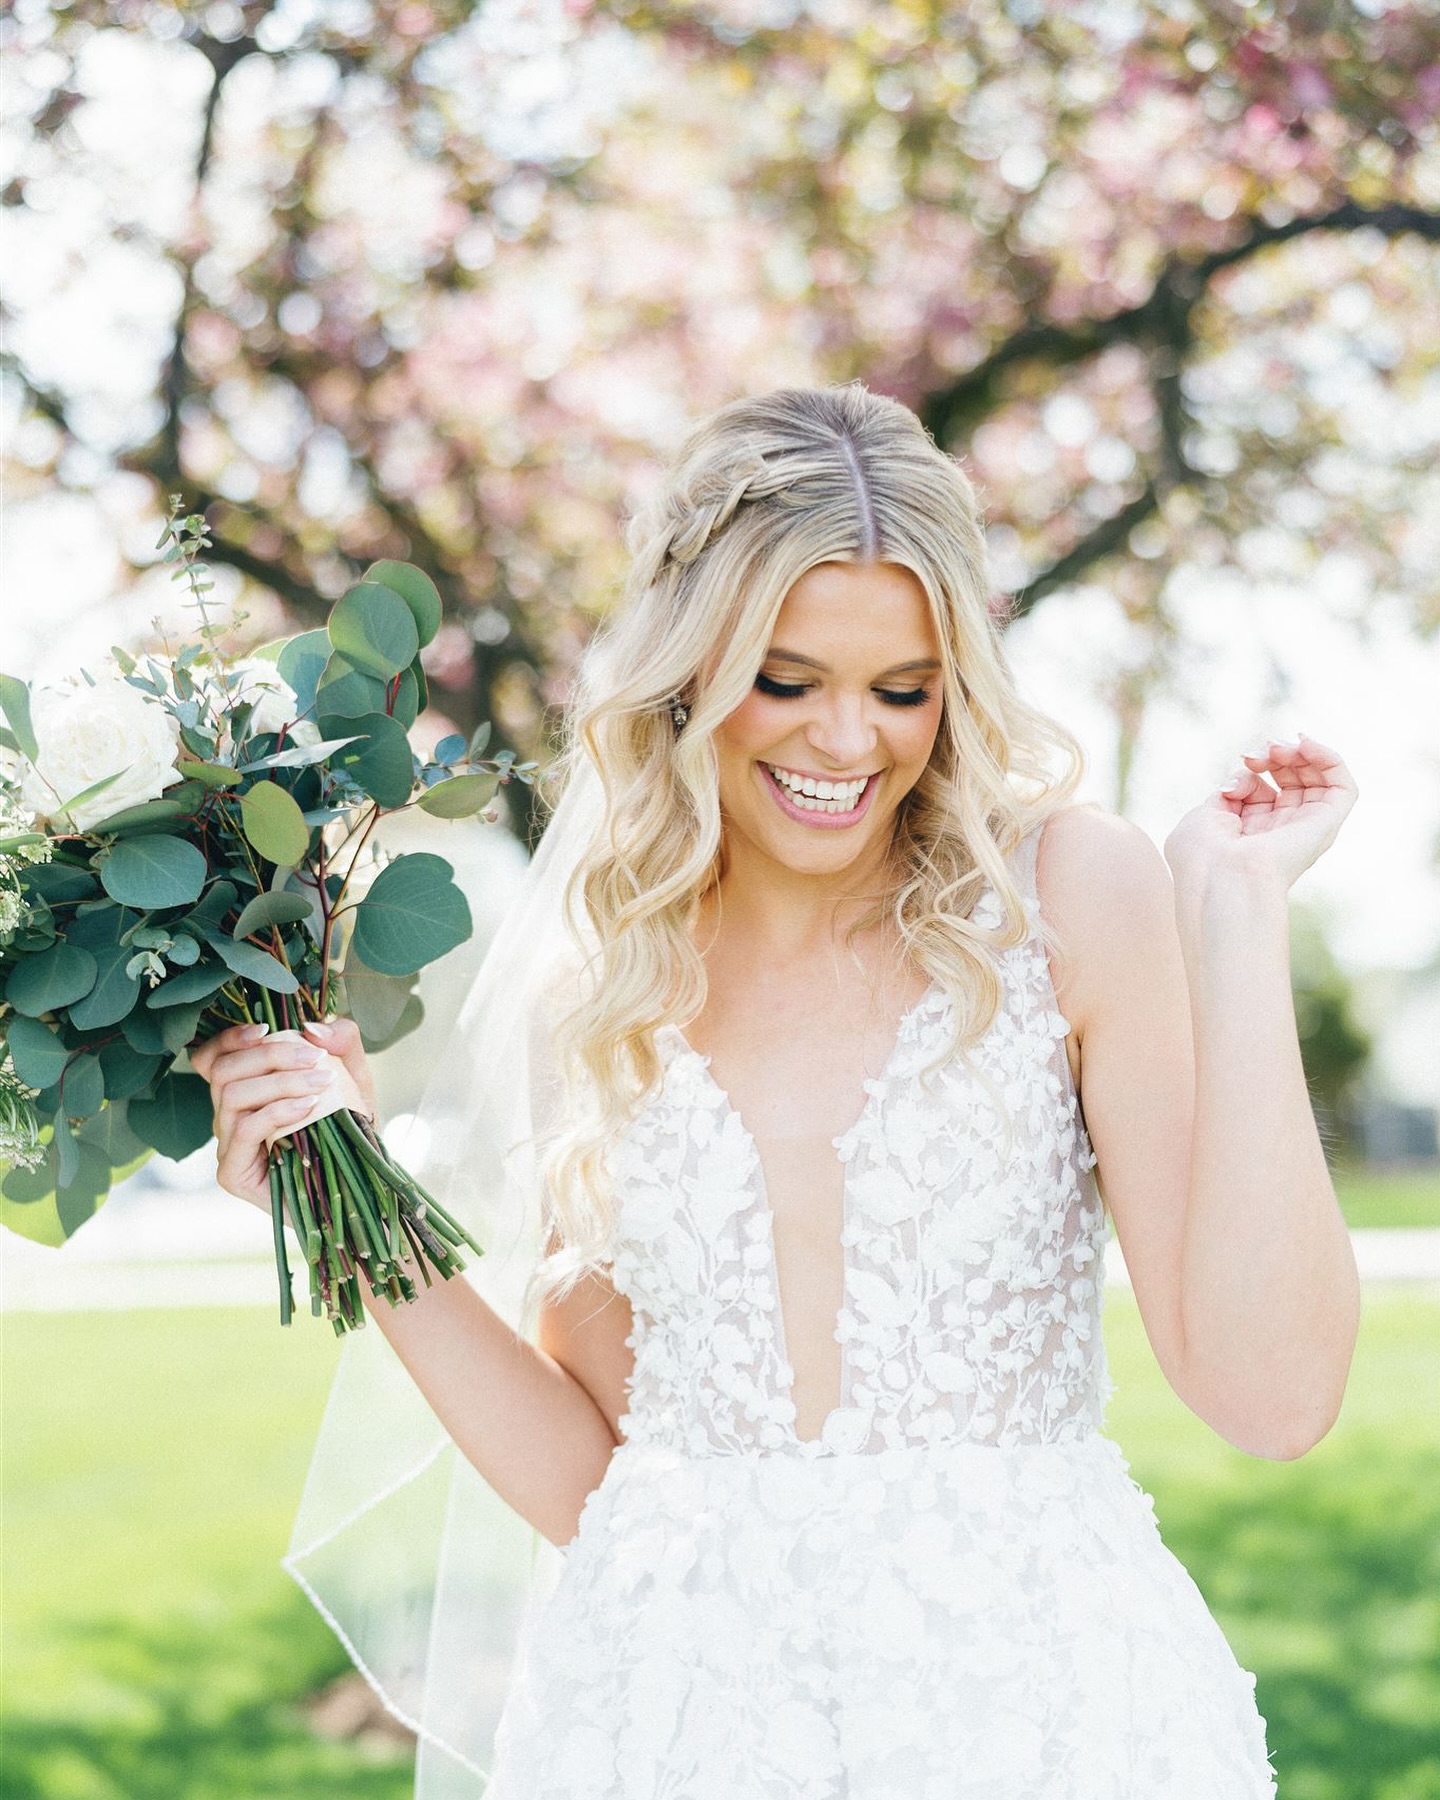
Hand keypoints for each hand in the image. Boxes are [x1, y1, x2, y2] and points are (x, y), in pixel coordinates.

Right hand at [189, 1018, 376, 1208]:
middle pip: (223, 1071)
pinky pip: (243, 1130)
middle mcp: (226, 1118)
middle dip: (271, 1057)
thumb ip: (341, 1042)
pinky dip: (277, 1111)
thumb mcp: (353, 1076)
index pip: (212, 1057)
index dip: (228, 1038)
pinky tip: (309, 1107)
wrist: (359, 1187)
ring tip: (321, 1084)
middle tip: (315, 1059)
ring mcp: (226, 1147)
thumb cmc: (350, 1129)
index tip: (267, 1028)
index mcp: (244, 1091)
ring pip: (232, 1097)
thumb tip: (311, 1027)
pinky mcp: (232, 1174)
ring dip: (280, 1083)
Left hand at [1163, 733, 1358, 897]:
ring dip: (1301, 752)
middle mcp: (1280, 832)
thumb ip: (1230, 793)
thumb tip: (1246, 780)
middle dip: (1276, 754)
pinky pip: (1343, 787)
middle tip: (1261, 752)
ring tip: (1279, 749)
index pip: (1262, 789)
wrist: (1221, 878)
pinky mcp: (1327, 825)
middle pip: (1292, 780)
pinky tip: (1306, 744)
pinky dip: (1330, 758)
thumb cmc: (1203, 855)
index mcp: (1250, 834)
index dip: (1254, 767)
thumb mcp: (1206, 814)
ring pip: (1319, 780)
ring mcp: (1305, 829)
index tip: (1243, 759)